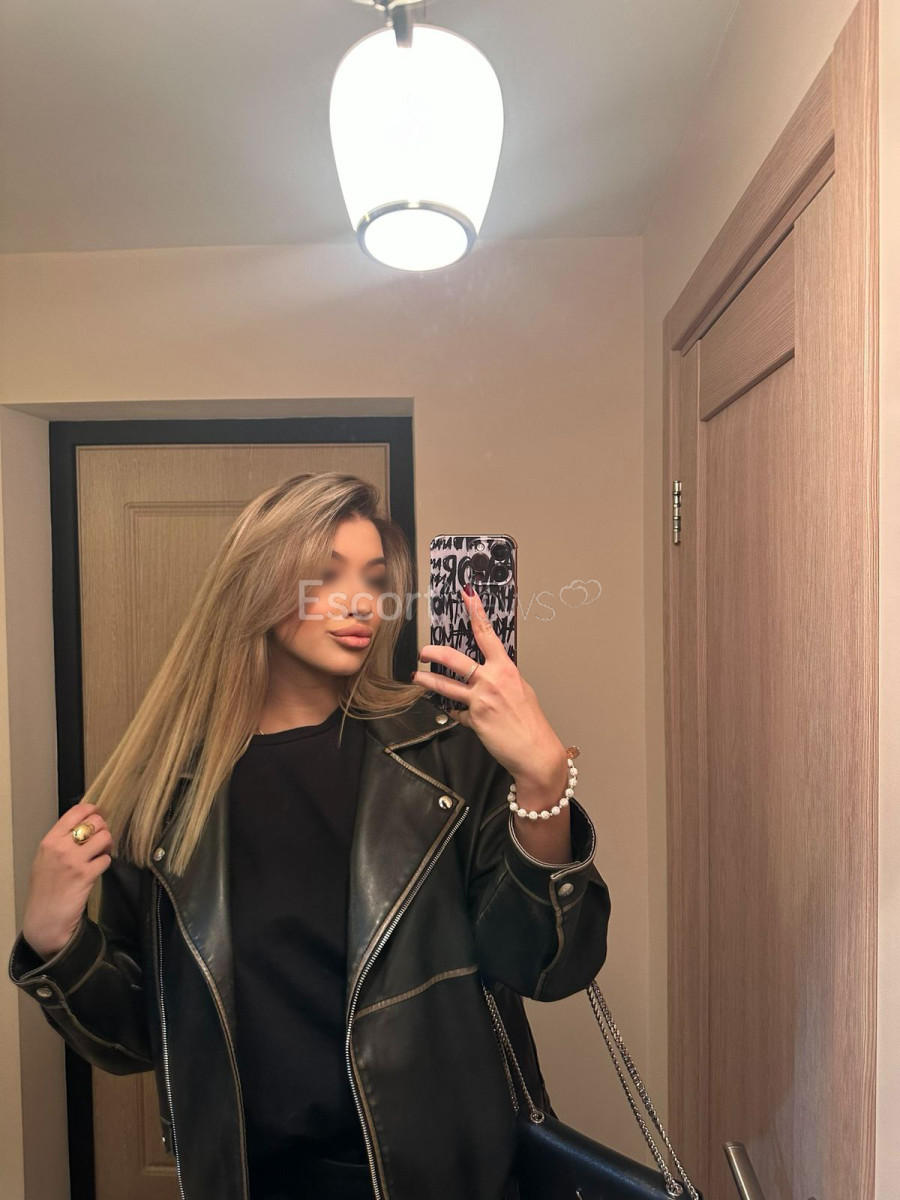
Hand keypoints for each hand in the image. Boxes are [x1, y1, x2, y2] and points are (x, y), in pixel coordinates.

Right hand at [21, 800, 112, 958]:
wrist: (45, 918)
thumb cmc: (45, 888)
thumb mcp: (45, 858)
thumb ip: (61, 840)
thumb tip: (85, 823)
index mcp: (50, 840)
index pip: (76, 812)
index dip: (93, 810)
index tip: (99, 814)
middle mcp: (61, 847)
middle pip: (95, 822)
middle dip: (103, 829)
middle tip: (100, 840)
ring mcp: (74, 861)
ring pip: (105, 837)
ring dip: (107, 845)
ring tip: (100, 854)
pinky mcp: (86, 875)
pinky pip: (107, 859)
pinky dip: (105, 863)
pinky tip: (97, 870)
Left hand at [413, 582, 566, 786]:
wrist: (535, 751)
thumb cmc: (531, 721)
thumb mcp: (521, 690)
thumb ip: (502, 678)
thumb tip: (489, 672)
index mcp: (506, 669)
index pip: (487, 634)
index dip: (475, 612)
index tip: (466, 594)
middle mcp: (491, 681)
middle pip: (454, 658)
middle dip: (433, 652)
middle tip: (423, 651)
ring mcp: (480, 700)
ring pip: (445, 685)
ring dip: (427, 680)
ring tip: (417, 677)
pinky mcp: (473, 719)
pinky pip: (456, 712)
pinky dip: (456, 712)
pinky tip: (457, 713)